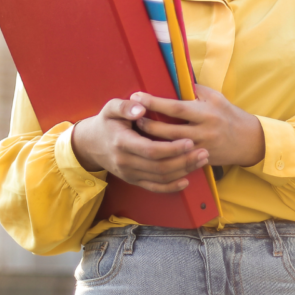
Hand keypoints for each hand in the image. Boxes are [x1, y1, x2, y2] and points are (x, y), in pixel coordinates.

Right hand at [70, 98, 209, 192]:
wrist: (91, 144)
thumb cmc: (106, 122)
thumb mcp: (110, 108)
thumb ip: (125, 106)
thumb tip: (141, 107)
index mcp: (122, 142)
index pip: (151, 150)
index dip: (172, 149)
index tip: (190, 142)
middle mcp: (125, 162)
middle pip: (159, 167)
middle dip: (184, 161)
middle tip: (204, 152)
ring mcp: (129, 174)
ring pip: (160, 178)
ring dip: (183, 171)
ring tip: (201, 161)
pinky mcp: (133, 180)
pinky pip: (154, 188)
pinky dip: (171, 187)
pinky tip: (186, 180)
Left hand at [132, 85, 265, 167]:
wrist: (248, 141)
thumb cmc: (228, 114)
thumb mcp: (215, 97)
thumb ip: (194, 90)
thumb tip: (172, 78)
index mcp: (206, 112)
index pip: (176, 107)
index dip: (155, 102)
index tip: (137, 96)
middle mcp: (203, 131)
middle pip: (169, 130)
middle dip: (147, 124)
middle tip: (131, 117)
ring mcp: (201, 148)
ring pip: (170, 147)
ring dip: (151, 140)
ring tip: (136, 132)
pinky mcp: (200, 160)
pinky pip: (177, 159)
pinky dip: (162, 154)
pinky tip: (150, 149)